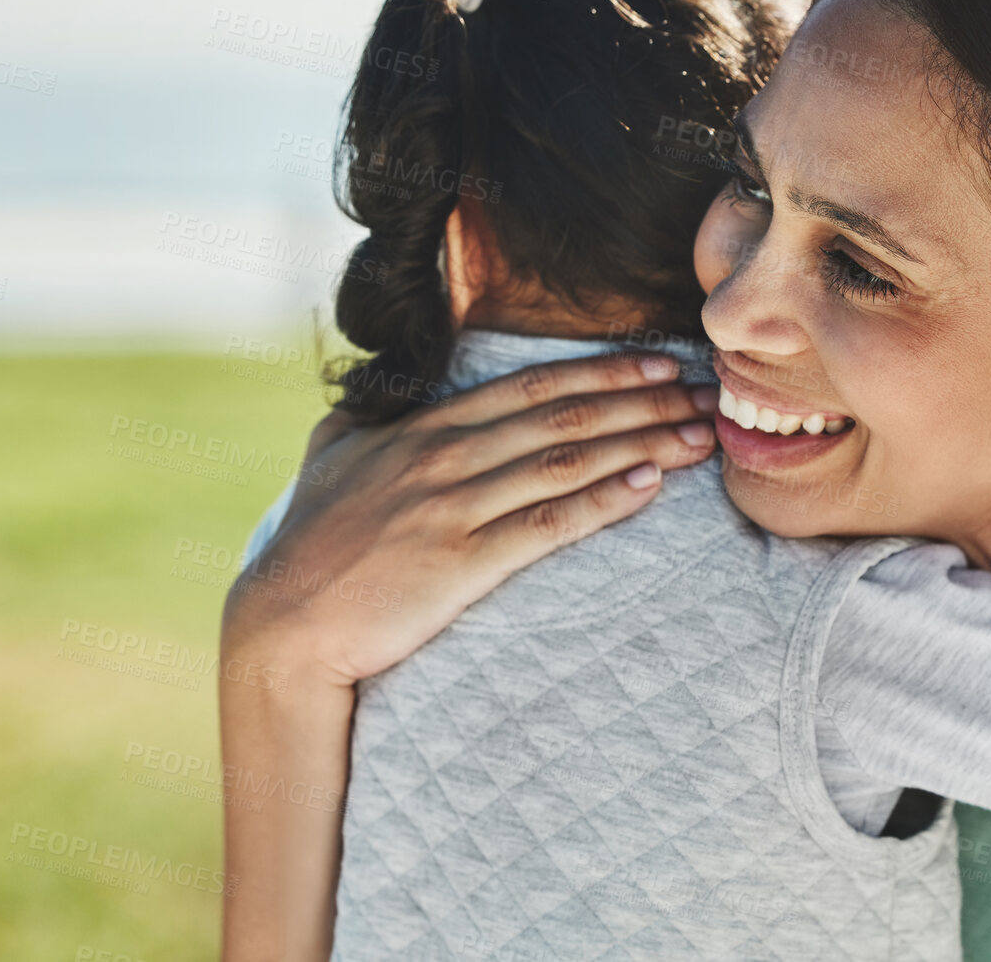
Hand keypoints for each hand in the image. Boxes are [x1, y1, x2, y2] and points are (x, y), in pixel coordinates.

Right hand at [222, 352, 716, 686]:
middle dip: (645, 401)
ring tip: (700, 435)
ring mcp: (455, 509)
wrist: (283, 624)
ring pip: (567, 462)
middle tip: (708, 392)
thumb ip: (356, 427)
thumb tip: (369, 405)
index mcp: (424, 430)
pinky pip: (547, 523)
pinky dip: (604, 500)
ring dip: (642, 443)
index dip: (602, 373)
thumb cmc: (306, 547)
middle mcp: (446, 458)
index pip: (531, 387)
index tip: (659, 365)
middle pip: (564, 416)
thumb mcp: (324, 463)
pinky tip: (650, 485)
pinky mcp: (462, 563)